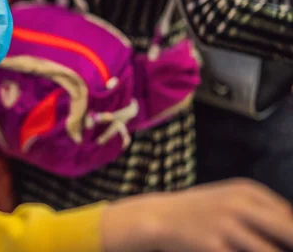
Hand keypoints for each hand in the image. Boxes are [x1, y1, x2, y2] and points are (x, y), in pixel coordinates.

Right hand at [102, 179, 292, 251]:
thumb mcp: (229, 199)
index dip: (292, 234)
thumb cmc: (199, 211)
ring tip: (256, 250)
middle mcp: (240, 205)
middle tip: (286, 249)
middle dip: (292, 242)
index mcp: (247, 190)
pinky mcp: (214, 246)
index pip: (290, 216)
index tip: (286, 241)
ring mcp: (226, 226)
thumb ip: (262, 211)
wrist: (158, 217)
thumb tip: (291, 228)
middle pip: (290, 231)